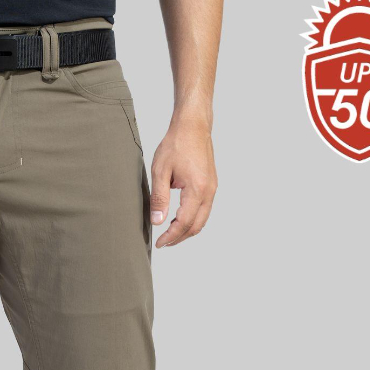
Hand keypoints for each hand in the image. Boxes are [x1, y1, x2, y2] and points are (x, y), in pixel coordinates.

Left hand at [150, 116, 217, 248]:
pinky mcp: (211, 185)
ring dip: (187, 230)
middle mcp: (209, 191)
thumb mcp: (160, 172)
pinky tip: (179, 219)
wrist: (193, 126)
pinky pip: (204, 209)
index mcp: (197, 189)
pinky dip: (192, 219)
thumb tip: (157, 221)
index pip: (184, 223)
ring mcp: (212, 188)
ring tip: (169, 234)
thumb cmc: (176, 144)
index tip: (159, 243)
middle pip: (196, 226)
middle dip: (180, 238)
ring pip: (202, 219)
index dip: (171, 237)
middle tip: (164, 243)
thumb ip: (159, 198)